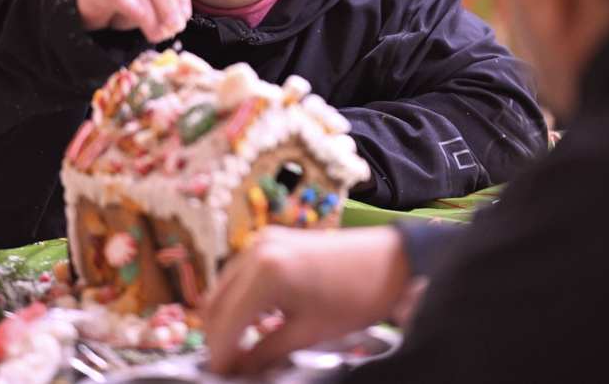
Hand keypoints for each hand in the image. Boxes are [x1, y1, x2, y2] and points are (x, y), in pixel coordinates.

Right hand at [203, 226, 410, 375]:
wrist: (391, 260)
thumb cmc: (355, 296)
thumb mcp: (308, 333)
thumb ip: (265, 354)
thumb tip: (238, 370)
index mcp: (265, 271)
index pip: (226, 322)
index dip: (219, 355)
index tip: (219, 377)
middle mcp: (256, 249)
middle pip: (217, 302)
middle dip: (219, 337)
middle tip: (229, 367)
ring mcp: (263, 240)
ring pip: (225, 287)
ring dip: (227, 318)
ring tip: (240, 349)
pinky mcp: (272, 239)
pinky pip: (241, 273)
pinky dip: (240, 298)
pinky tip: (256, 321)